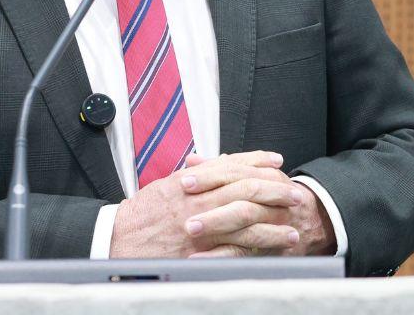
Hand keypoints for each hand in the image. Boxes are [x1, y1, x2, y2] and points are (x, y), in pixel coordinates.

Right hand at [110, 150, 299, 257]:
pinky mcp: (198, 252)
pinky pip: (233, 249)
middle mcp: (196, 201)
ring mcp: (199, 227)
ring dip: (273, 224)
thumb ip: (195, 175)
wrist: (117, 239)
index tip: (277, 162)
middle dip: (274, 191)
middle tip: (296, 193)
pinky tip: (273, 250)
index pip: (231, 165)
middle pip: (244, 190)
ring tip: (293, 227)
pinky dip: (256, 248)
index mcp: (189, 182)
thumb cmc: (141, 214)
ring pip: (245, 221)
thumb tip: (220, 162)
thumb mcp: (166, 185)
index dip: (257, 161)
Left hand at [187, 154, 337, 259]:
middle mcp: (269, 198)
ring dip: (216, 227)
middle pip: (240, 197)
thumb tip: (192, 161)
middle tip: (184, 211)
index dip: (209, 176)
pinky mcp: (269, 246)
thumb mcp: (252, 175)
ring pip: (244, 223)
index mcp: (263, 176)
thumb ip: (220, 169)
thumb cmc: (273, 195)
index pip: (234, 172)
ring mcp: (271, 223)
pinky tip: (200, 258)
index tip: (184, 181)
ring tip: (190, 232)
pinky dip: (221, 256)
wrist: (312, 219)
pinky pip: (244, 252)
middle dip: (211, 205)